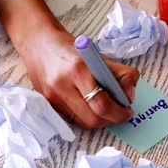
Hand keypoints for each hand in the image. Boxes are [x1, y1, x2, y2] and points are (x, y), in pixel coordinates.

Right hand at [21, 30, 139, 129]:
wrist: (38, 44)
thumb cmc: (71, 49)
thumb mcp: (97, 55)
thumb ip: (118, 73)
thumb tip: (129, 94)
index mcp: (78, 68)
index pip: (102, 102)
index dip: (119, 111)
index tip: (128, 110)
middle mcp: (62, 84)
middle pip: (93, 118)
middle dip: (112, 119)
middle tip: (121, 113)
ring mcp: (52, 96)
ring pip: (83, 123)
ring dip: (100, 121)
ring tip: (107, 111)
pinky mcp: (47, 103)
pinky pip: (72, 119)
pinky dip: (86, 117)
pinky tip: (91, 108)